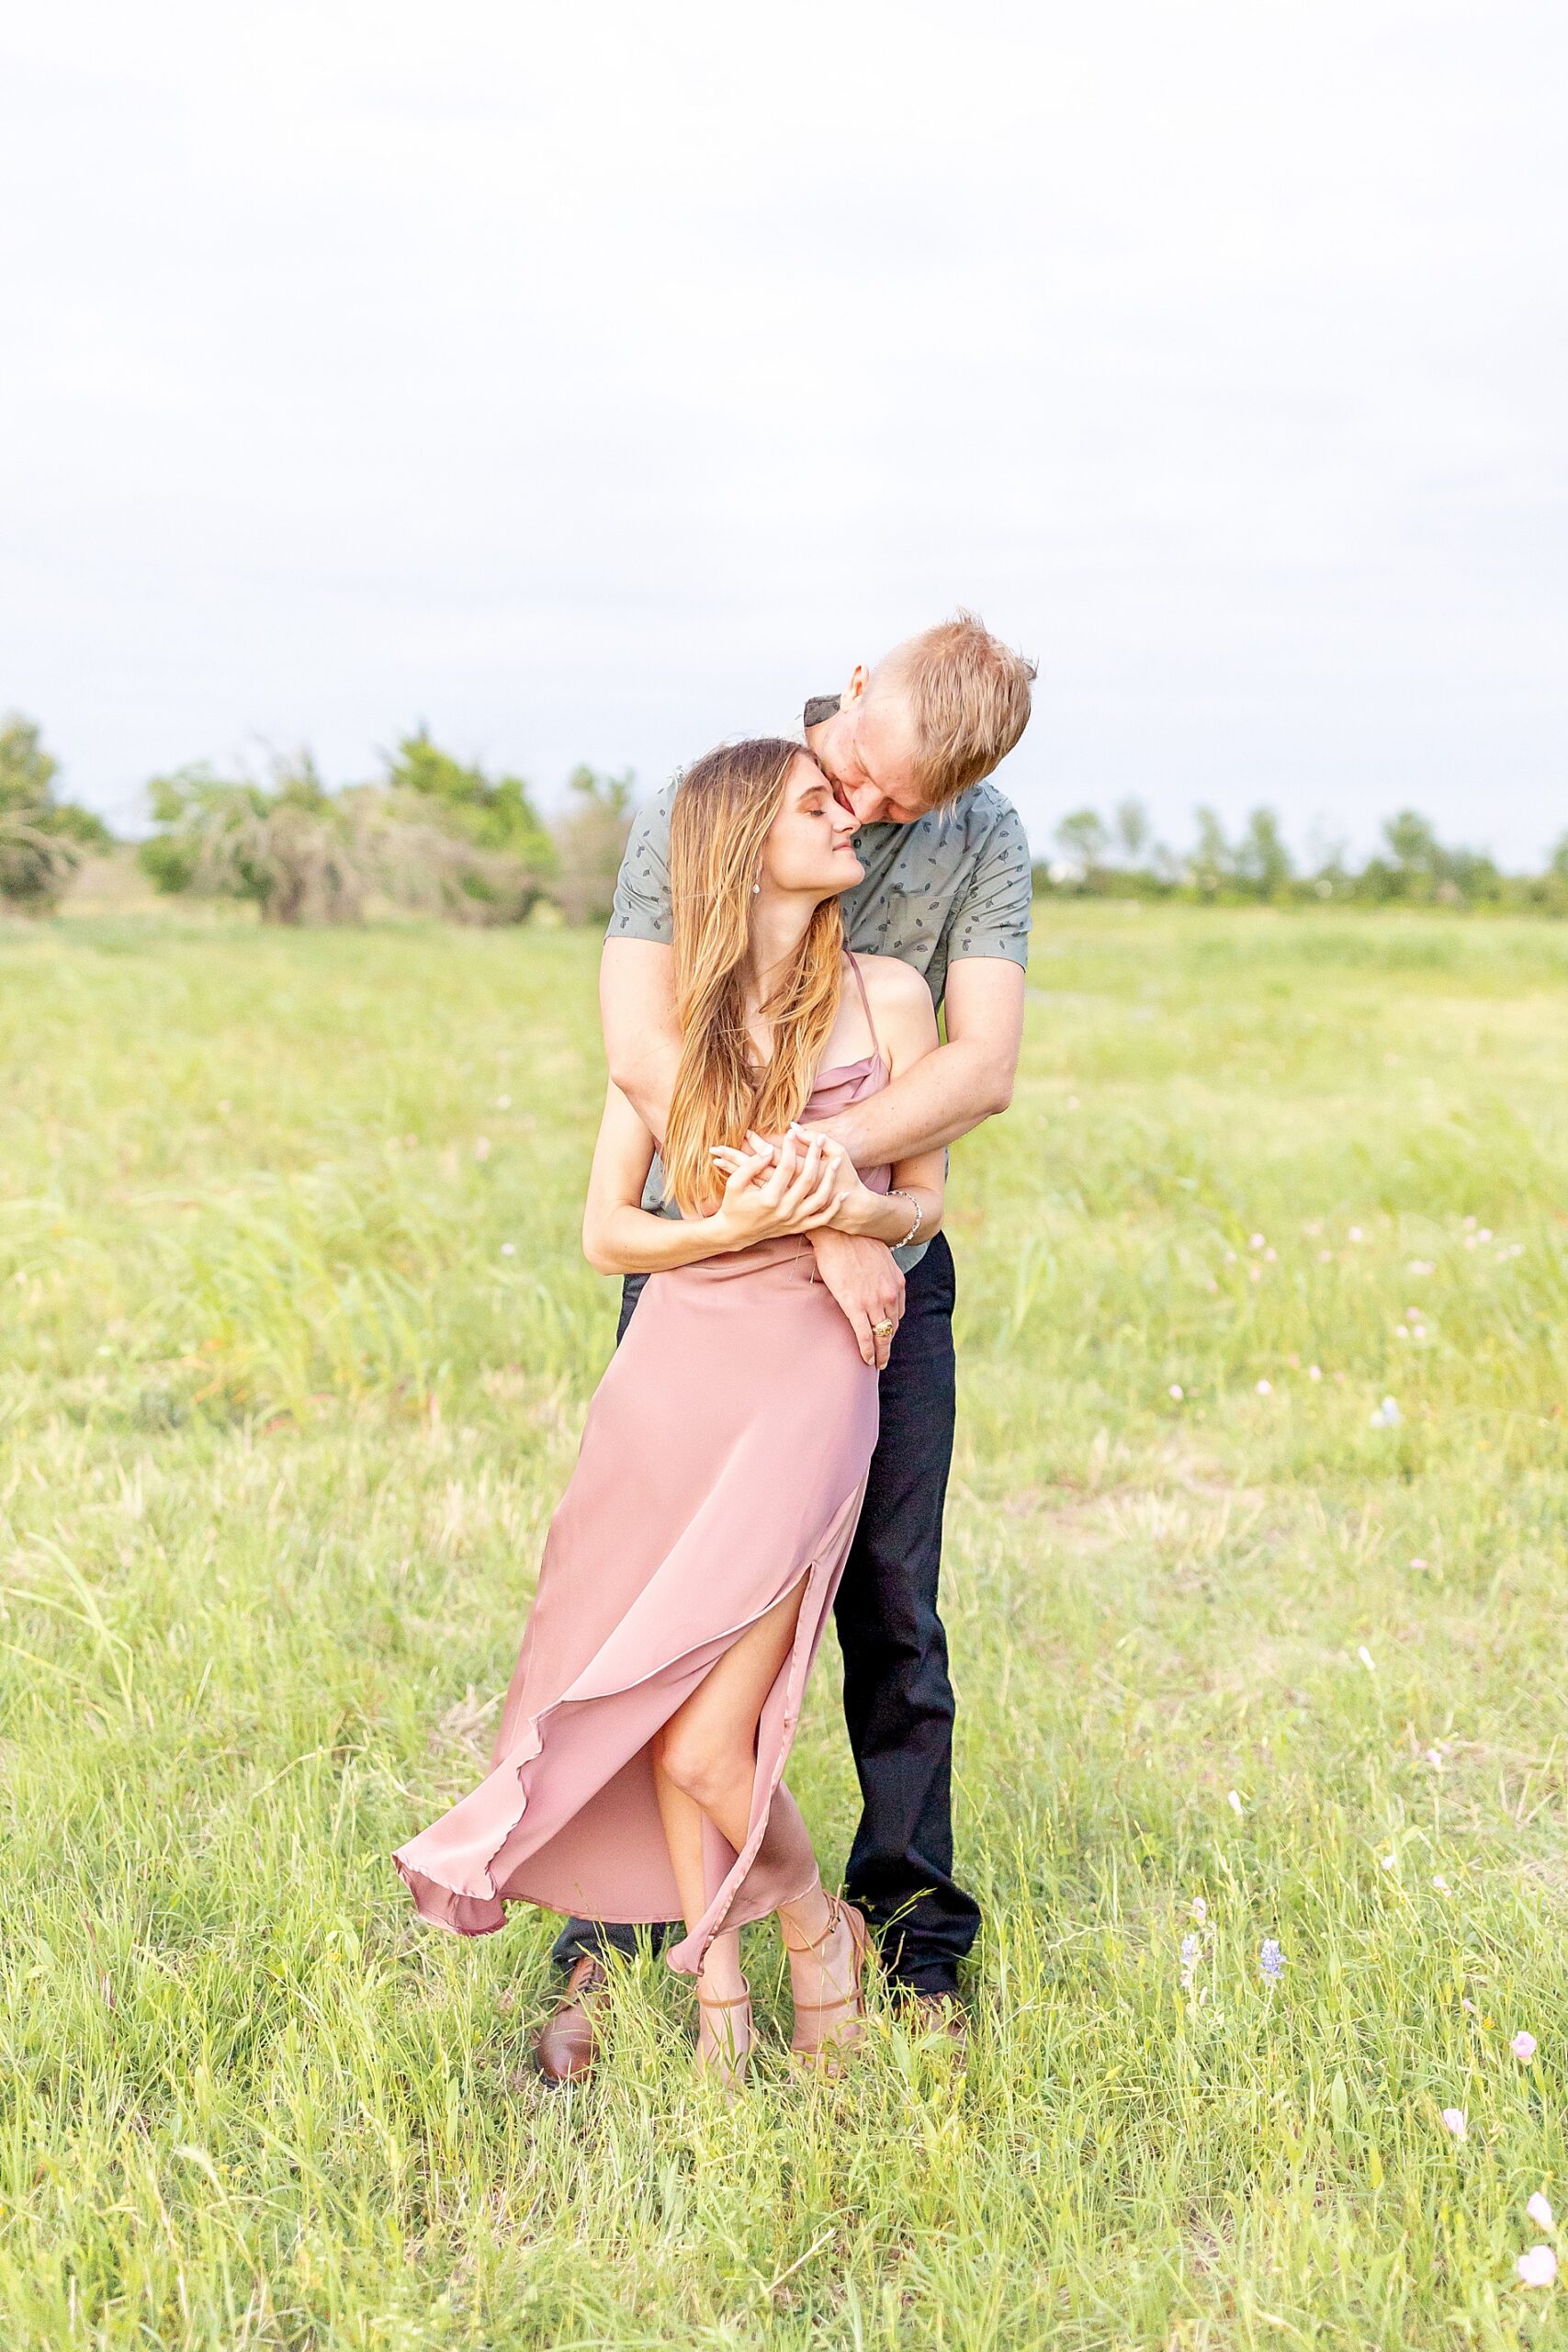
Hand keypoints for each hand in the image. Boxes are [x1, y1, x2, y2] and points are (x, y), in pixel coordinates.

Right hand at [707, 1128, 846, 1250]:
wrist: (735, 1234)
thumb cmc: (733, 1205)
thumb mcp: (734, 1184)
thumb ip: (750, 1166)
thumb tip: (769, 1150)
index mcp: (769, 1198)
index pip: (786, 1167)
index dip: (789, 1147)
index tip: (791, 1132)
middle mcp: (784, 1210)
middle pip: (807, 1179)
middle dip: (815, 1155)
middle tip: (820, 1138)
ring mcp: (793, 1220)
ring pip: (819, 1199)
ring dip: (830, 1179)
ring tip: (836, 1160)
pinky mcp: (797, 1227)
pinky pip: (821, 1219)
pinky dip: (834, 1207)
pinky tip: (843, 1194)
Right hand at [806, 1227, 904, 1368]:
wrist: (841, 1232)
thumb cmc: (855, 1240)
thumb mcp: (880, 1257)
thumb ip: (882, 1273)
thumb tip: (874, 1280)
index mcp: (897, 1283)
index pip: (898, 1313)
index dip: (892, 1327)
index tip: (886, 1334)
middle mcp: (889, 1295)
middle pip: (891, 1328)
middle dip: (888, 1344)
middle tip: (883, 1357)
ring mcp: (873, 1302)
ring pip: (881, 1335)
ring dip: (879, 1352)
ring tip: (876, 1362)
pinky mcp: (855, 1306)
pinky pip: (865, 1334)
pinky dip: (867, 1350)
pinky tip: (866, 1359)